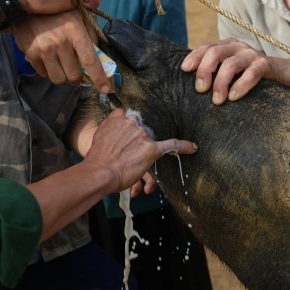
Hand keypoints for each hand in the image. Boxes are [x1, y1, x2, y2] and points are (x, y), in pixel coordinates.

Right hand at [10, 10, 111, 91]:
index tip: (105, 89)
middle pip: (74, 76)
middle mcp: (60, 42)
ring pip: (58, 79)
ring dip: (62, 76)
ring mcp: (44, 49)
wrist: (26, 7)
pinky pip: (44, 74)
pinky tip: (48, 59)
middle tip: (75, 70)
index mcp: (75, 31)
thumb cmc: (58, 12)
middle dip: (76, 76)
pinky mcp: (31, 54)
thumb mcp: (79, 16)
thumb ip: (91, 34)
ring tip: (60, 65)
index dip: (99, 77)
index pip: (90, 60)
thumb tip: (100, 55)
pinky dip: (48, 71)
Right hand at [81, 109, 196, 193]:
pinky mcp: (151, 149)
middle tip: (127, 153)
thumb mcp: (98, 135)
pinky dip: (184, 146)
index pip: (129, 116)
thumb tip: (114, 130)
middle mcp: (132, 123)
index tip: (130, 133)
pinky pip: (171, 145)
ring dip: (145, 150)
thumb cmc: (97, 159)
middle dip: (136, 140)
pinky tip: (192, 147)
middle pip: (142, 128)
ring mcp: (143, 136)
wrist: (99, 172)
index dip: (130, 126)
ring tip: (135, 160)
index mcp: (119, 118)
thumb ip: (109, 128)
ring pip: (151, 140)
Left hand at [179, 38, 289, 104]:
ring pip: (231, 63)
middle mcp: (238, 46)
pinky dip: (241, 85)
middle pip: (215, 53)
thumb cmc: (249, 77)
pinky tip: (233, 97)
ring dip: (221, 82)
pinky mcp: (265, 64)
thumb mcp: (230, 73)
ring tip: (217, 101)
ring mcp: (252, 54)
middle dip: (205, 71)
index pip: (206, 47)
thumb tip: (192, 86)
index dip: (194, 57)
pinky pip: (252, 72)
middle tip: (200, 90)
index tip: (184, 70)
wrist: (282, 76)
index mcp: (226, 46)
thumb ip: (214, 73)